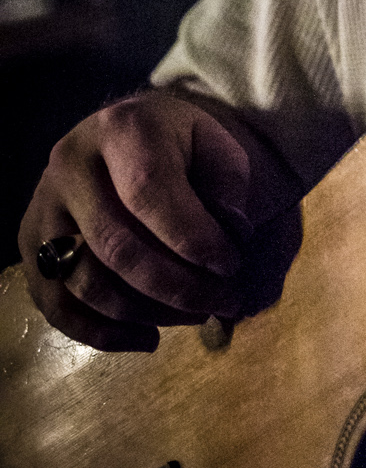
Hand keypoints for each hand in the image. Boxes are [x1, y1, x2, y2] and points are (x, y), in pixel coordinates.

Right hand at [19, 91, 251, 352]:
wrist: (126, 138)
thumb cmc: (179, 147)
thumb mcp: (215, 146)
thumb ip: (227, 187)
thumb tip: (229, 236)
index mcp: (119, 129)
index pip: (149, 192)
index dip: (192, 238)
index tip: (231, 266)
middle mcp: (69, 164)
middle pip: (117, 246)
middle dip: (177, 286)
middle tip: (223, 302)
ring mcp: (42, 207)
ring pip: (86, 282)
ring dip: (147, 313)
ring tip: (196, 315)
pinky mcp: (31, 246)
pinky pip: (56, 305)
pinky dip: (102, 334)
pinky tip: (147, 339)